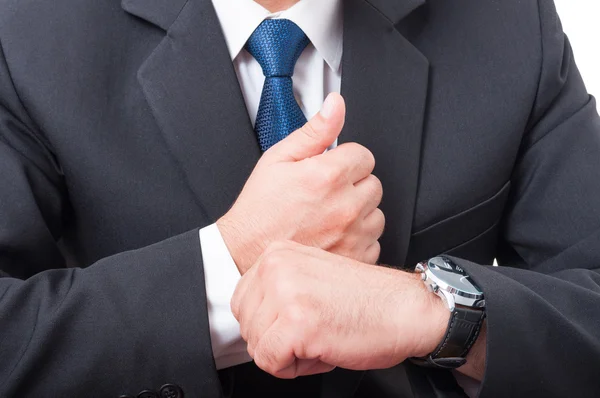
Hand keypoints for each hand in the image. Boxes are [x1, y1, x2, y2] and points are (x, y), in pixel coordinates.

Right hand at [217, 93, 383, 273]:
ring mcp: (352, 235)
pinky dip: (359, 240)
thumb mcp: (279, 158)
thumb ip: (315, 130)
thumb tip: (336, 105)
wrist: (246, 251)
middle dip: (354, 185)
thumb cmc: (260, 208)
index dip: (345, 160)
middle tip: (327, 193)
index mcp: (328, 176)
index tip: (331, 170)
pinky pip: (373, 243)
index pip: (364, 156)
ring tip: (330, 215)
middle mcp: (345, 206)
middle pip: (374, 184)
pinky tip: (335, 235)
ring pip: (376, 214)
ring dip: (360, 212)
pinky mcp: (353, 258)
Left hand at [231, 240, 450, 378]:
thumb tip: (248, 315)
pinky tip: (324, 348)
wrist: (406, 310)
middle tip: (314, 330)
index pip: (241, 301)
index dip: (269, 323)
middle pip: (245, 325)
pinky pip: (270, 362)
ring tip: (321, 336)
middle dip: (276, 339)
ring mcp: (285, 293)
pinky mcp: (296, 323)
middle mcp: (276, 266)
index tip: (299, 321)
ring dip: (288, 354)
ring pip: (256, 346)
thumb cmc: (366, 300)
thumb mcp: (309, 277)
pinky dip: (296, 368)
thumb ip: (275, 287)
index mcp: (277, 253)